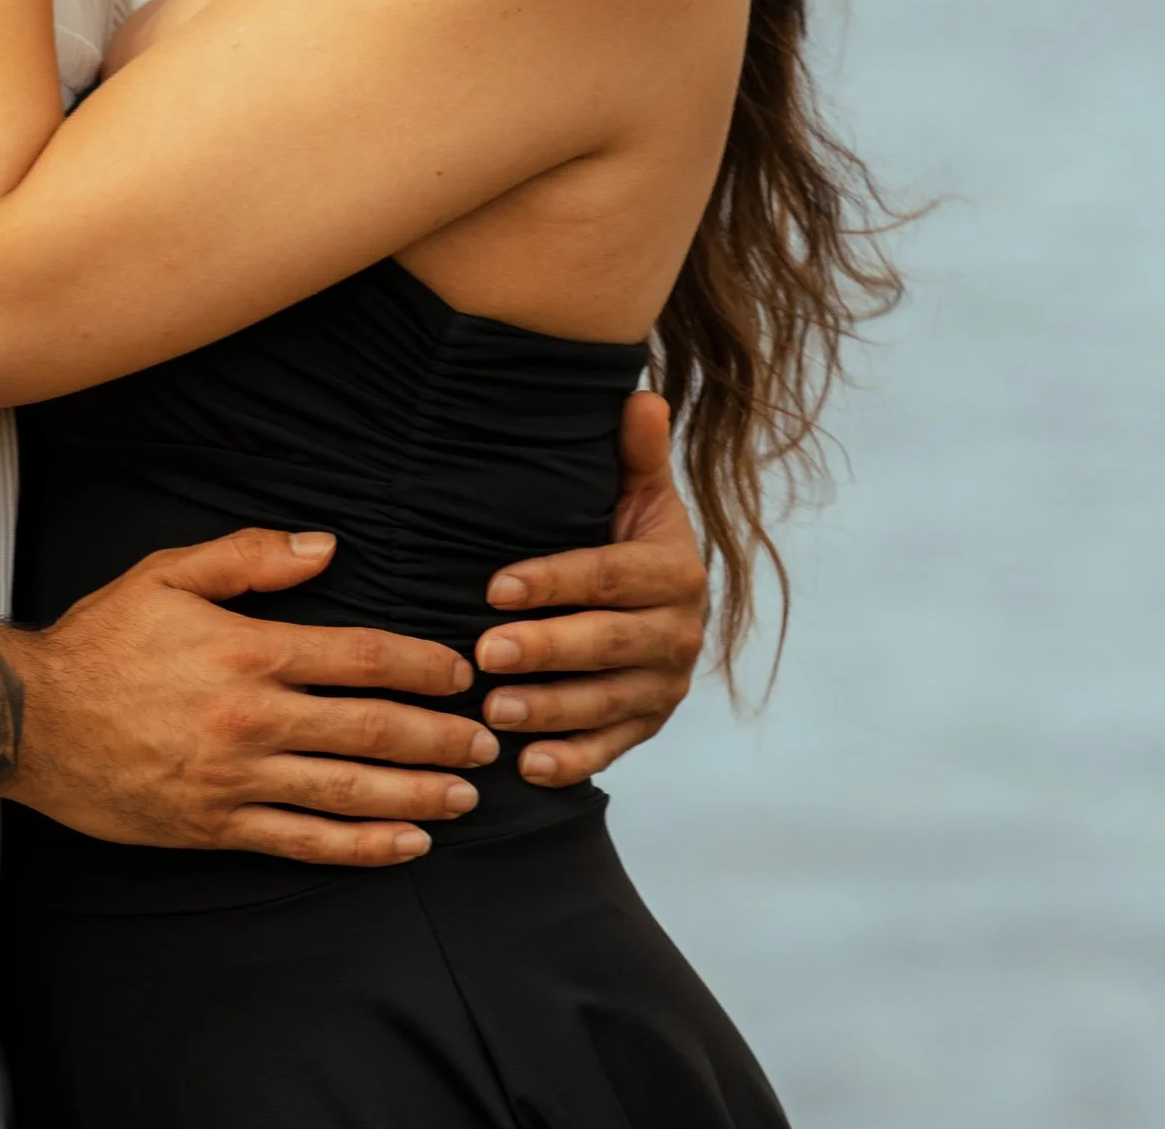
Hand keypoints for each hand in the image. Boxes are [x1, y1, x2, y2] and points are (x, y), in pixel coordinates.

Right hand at [0, 526, 499, 867]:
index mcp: (248, 652)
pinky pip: (304, 841)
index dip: (421, 666)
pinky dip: (361, 847)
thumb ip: (250, 557)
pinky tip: (405, 845)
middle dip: (438, 737)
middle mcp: (252, 719)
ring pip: (348, 791)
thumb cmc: (101, 640)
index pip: (360, 658)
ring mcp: (236, 780)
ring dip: (416, 795)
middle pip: (369, 730)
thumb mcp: (168, 574)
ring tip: (465, 797)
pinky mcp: (215, 826)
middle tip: (488, 743)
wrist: (29, 718)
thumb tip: (327, 547)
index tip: (460, 673)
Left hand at [473, 391, 706, 784]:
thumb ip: (635, 453)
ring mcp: (666, 684)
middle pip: (609, 643)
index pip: (610, 576)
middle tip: (484, 654)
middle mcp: (680, 631)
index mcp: (673, 569)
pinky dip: (574, 759)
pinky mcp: (650, 725)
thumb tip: (643, 396)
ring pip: (609, 701)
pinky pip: (614, 748)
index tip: (494, 587)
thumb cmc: (625, 531)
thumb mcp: (636, 491)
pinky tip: (529, 766)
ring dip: (551, 710)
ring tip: (495, 711)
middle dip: (547, 650)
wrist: (657, 597)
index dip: (554, 582)